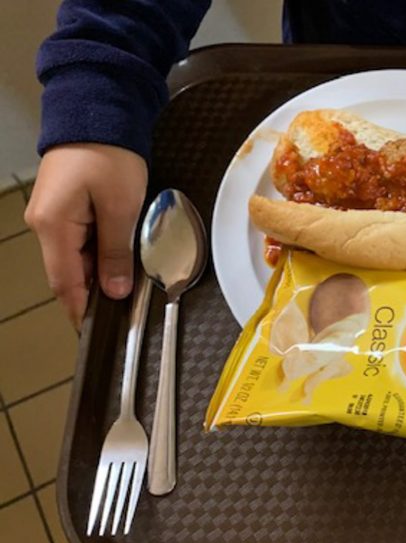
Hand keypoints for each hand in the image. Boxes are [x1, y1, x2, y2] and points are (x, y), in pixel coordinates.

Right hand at [25, 144, 146, 327]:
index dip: (82, 310)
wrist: (98, 110)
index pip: (65, 283)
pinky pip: (77, 241)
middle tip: (123, 312)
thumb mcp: (122, 207)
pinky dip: (96, 254)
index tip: (96, 332)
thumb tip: (115, 290)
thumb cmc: (109, 154)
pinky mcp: (63, 206)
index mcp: (52, 226)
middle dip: (94, 294)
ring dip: (97, 273)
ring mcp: (51, 215)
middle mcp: (44, 223)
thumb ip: (116, 252)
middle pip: (67, 273)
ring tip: (125, 287)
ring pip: (73, 258)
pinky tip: (116, 260)